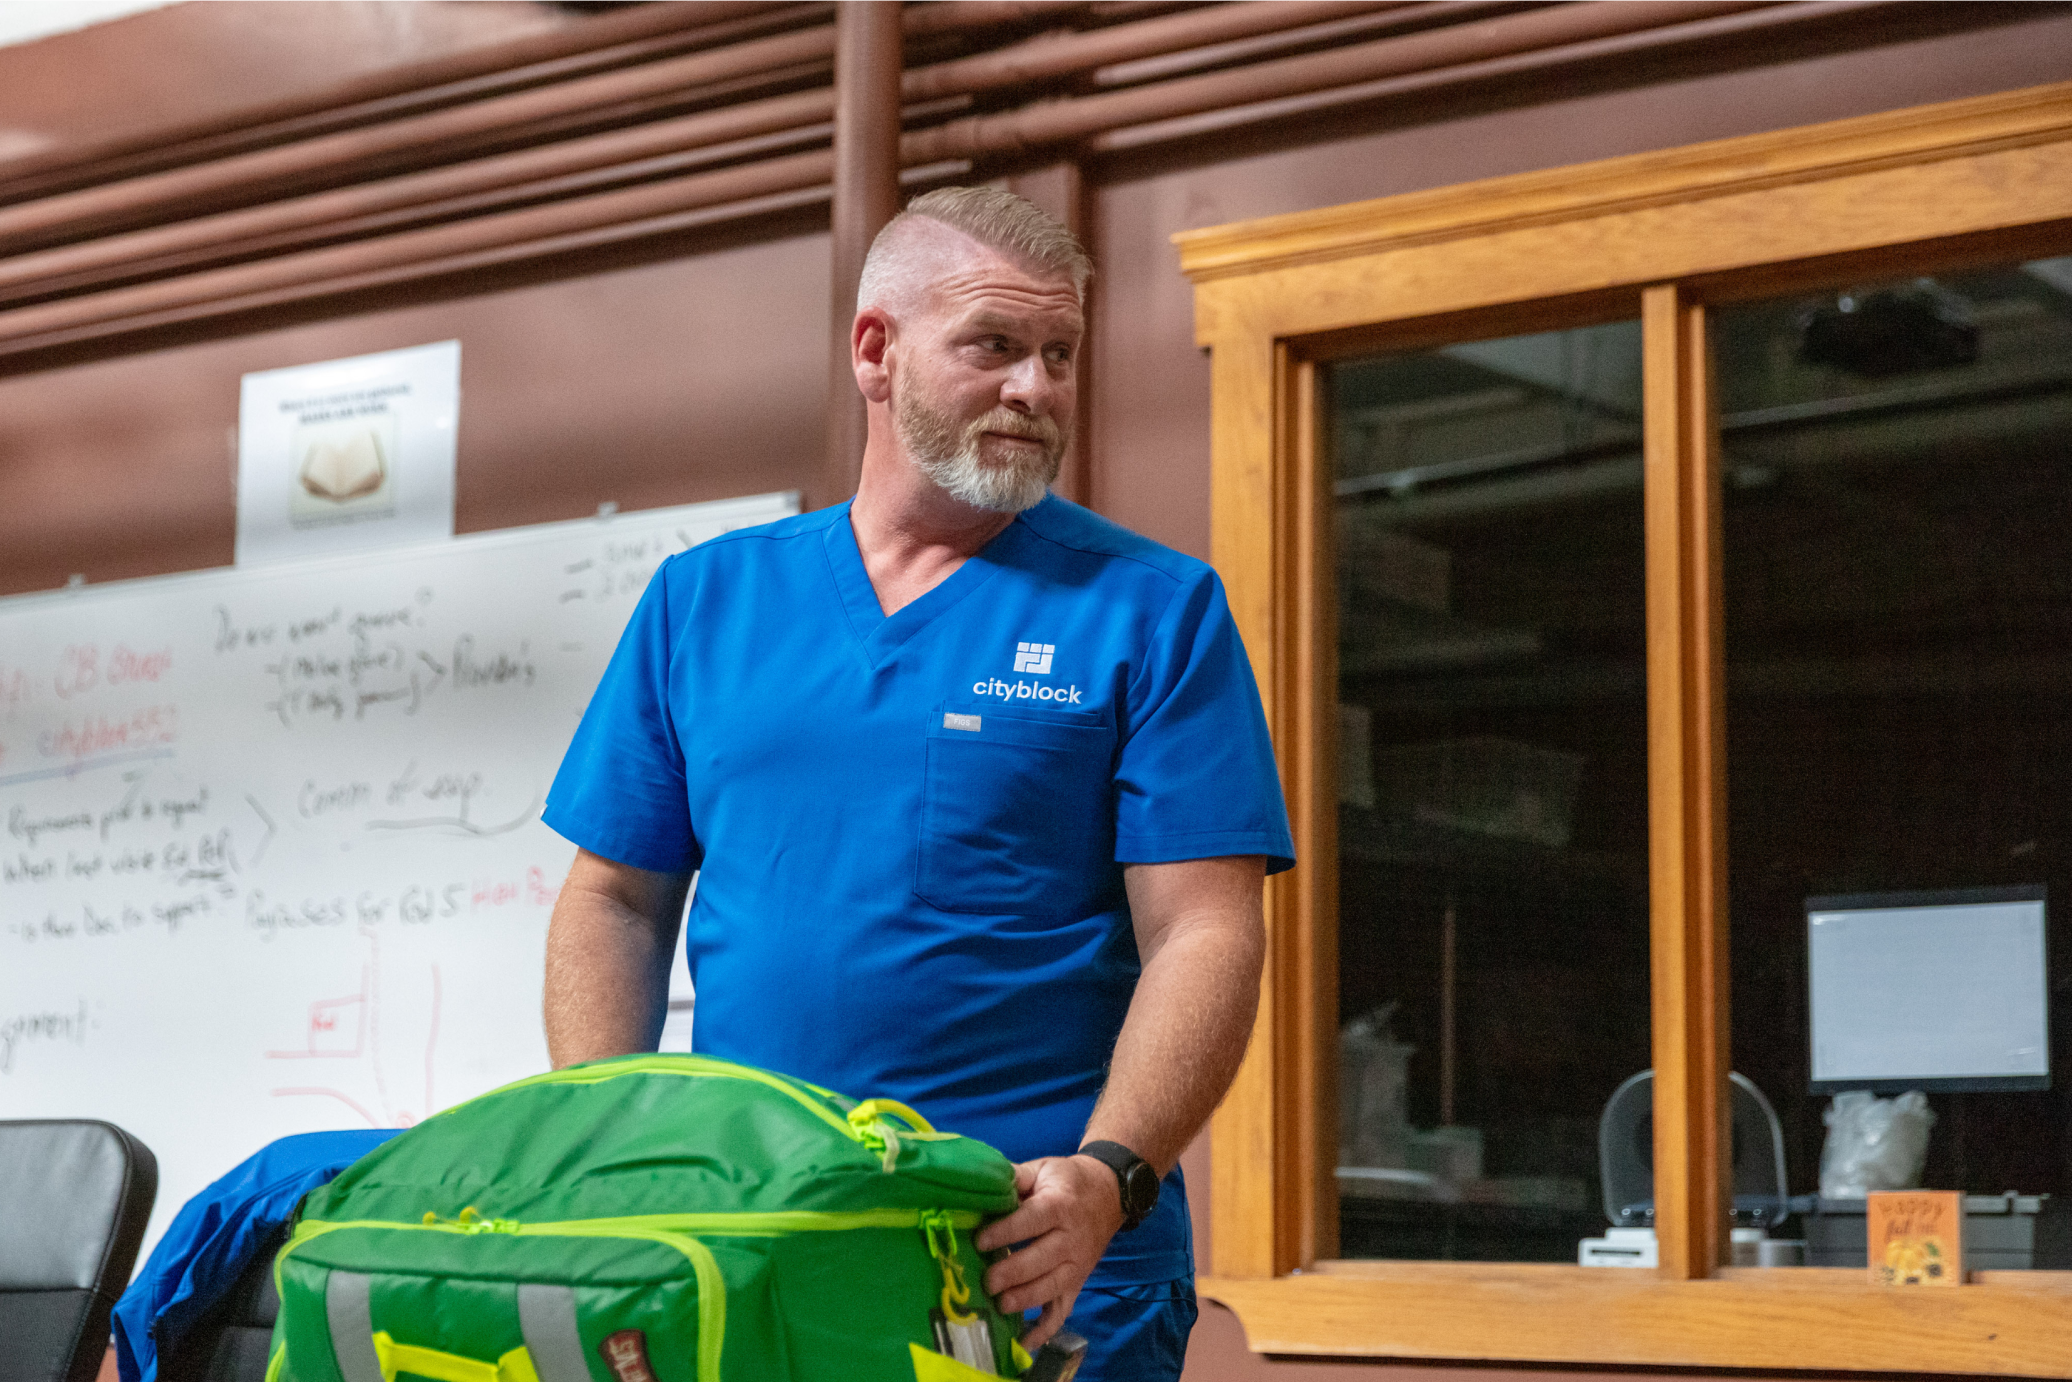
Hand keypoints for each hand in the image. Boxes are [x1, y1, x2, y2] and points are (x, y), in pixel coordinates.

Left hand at [974, 1153, 1123, 1349]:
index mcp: (1060, 1205)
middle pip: (1042, 1259)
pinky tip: (1024, 1341)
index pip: (1032, 1221)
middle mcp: (1071, 1238)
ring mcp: (1077, 1264)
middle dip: (1013, 1272)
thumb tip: (981, 1182)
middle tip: (988, 1281)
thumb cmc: (1067, 1181)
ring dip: (1026, 1298)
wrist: (1108, 1194)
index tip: (980, 1241)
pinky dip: (1046, 1328)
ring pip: (1052, 1286)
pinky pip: (1064, 1309)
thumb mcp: (1043, 1168)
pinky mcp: (1077, 1282)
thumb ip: (1014, 1176)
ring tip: (1001, 1304)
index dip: (1005, 1232)